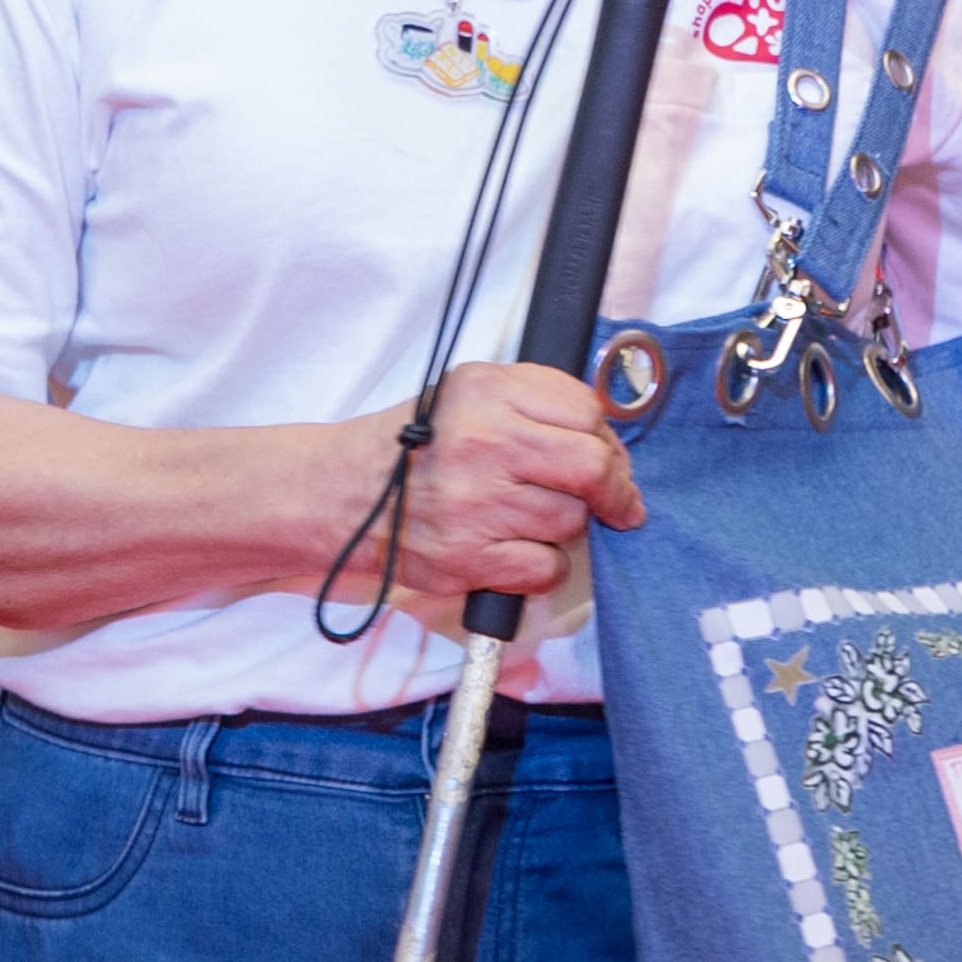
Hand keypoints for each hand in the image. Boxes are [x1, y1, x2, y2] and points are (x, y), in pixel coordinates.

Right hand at [329, 360, 638, 634]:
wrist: (347, 494)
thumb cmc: (417, 446)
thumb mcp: (469, 393)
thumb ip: (535, 399)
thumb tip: (606, 434)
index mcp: (486, 392)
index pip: (586, 412)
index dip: (608, 441)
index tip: (608, 458)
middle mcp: (482, 443)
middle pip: (593, 468)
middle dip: (614, 491)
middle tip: (615, 502)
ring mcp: (476, 504)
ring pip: (572, 522)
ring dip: (564, 526)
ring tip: (531, 517)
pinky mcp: (470, 558)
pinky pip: (547, 569)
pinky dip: (541, 566)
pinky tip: (514, 549)